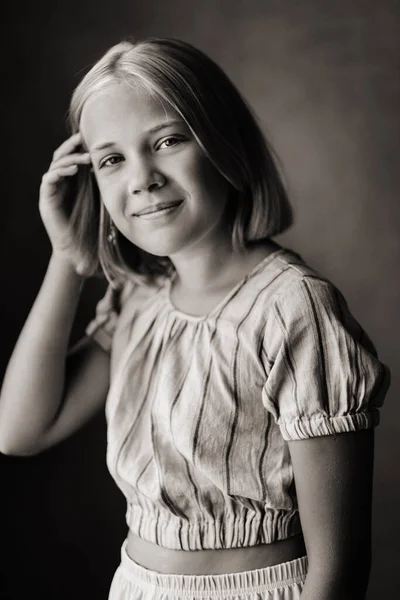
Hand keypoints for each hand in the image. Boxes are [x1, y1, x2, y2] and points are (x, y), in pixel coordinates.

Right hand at [39, 132, 91, 271]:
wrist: (77, 249)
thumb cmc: (90, 227)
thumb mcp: (100, 201)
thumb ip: (103, 185)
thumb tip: (120, 168)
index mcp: (72, 181)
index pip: (73, 156)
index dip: (80, 146)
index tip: (94, 138)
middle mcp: (60, 182)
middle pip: (62, 155)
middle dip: (72, 145)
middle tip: (84, 137)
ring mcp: (51, 189)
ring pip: (56, 164)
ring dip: (70, 158)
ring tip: (86, 157)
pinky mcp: (45, 198)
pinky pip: (49, 179)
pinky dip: (60, 171)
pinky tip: (73, 169)